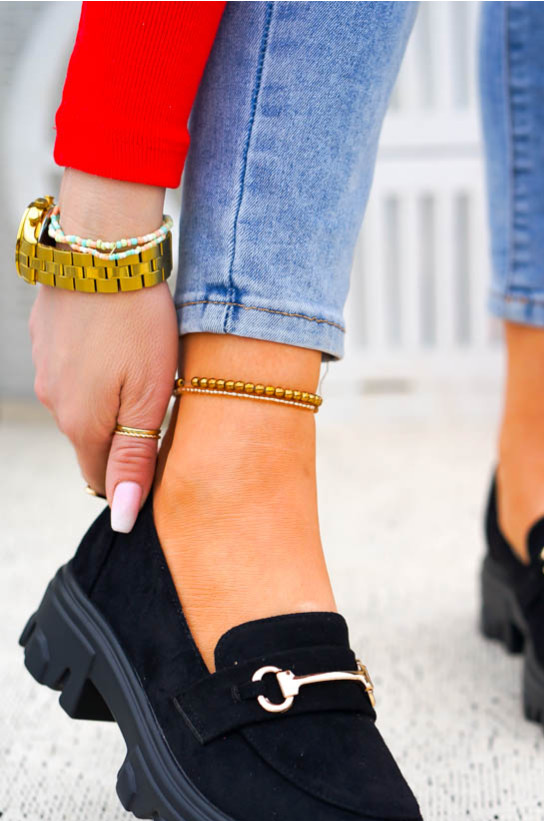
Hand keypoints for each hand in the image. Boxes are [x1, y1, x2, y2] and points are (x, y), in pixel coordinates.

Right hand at [28, 169, 178, 531]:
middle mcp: (56, 403)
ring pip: (84, 406)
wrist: (104, 248)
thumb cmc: (139, 325)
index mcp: (84, 426)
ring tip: (146, 374)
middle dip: (125, 440)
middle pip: (94, 443)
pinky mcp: (46, 338)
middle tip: (164, 413)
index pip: (102, 480)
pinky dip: (97, 370)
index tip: (161, 463)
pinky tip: (121, 347)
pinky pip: (74, 372)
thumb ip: (135, 460)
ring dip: (112, 402)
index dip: (131, 481)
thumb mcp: (150, 399)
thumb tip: (121, 517)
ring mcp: (47, 369)